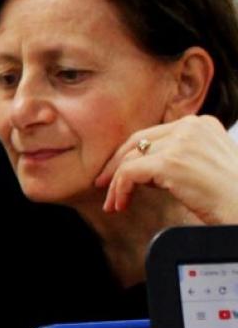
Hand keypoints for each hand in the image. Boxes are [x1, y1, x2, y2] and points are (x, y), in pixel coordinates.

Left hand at [97, 115, 237, 223]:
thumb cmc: (230, 195)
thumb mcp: (205, 164)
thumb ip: (178, 157)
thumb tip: (142, 167)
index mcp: (201, 124)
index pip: (154, 135)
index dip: (131, 154)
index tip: (116, 172)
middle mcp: (191, 127)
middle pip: (138, 142)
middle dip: (116, 165)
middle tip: (103, 185)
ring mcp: (181, 143)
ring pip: (130, 159)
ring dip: (116, 184)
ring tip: (113, 203)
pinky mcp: (170, 163)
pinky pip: (129, 173)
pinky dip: (120, 189)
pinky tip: (121, 204)